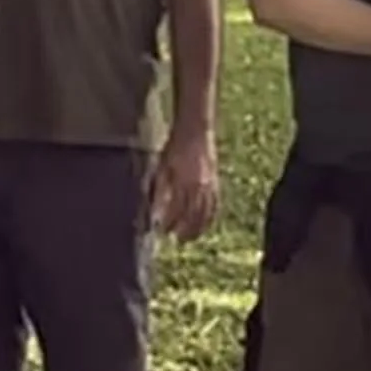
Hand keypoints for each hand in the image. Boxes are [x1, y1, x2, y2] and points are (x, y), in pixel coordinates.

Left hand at [146, 125, 219, 241]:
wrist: (196, 130)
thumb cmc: (175, 147)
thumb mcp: (162, 167)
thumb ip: (159, 189)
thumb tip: (155, 210)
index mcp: (183, 183)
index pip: (176, 211)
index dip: (169, 223)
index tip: (162, 231)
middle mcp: (198, 187)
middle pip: (193, 216)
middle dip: (185, 230)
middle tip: (177, 240)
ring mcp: (209, 185)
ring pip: (206, 213)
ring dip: (198, 228)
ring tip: (191, 238)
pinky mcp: (216, 182)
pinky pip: (215, 205)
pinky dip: (211, 217)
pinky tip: (206, 223)